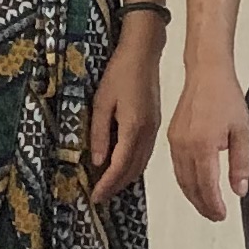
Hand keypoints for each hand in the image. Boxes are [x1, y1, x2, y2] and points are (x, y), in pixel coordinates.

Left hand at [87, 25, 165, 202]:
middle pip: (133, 170)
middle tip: (99, 196)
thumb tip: (98, 162)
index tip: (94, 197)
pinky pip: (145, 153)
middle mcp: (147, 133)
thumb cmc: (119, 73)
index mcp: (134, 128)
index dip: (107, 185)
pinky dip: (133, 165)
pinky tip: (122, 165)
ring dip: (125, 178)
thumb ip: (99, 133)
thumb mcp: (101, 101)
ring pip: (141, 164)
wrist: (143, 52)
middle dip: (116, 186)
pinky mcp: (155, 123)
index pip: (120, 166)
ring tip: (108, 185)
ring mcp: (154, 129)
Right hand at [168, 62, 248, 220]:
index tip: (221, 215)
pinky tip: (195, 185)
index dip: (213, 205)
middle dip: (202, 205)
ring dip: (192, 196)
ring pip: (180, 179)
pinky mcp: (171, 137)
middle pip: (190, 187)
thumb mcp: (242, 130)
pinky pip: (176, 167)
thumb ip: (240, 163)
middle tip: (215, 215)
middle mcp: (184, 146)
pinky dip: (185, 181)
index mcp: (203, 145)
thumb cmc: (226, 96)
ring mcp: (175, 142)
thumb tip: (239, 190)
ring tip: (207, 205)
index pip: (206, 186)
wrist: (207, 72)